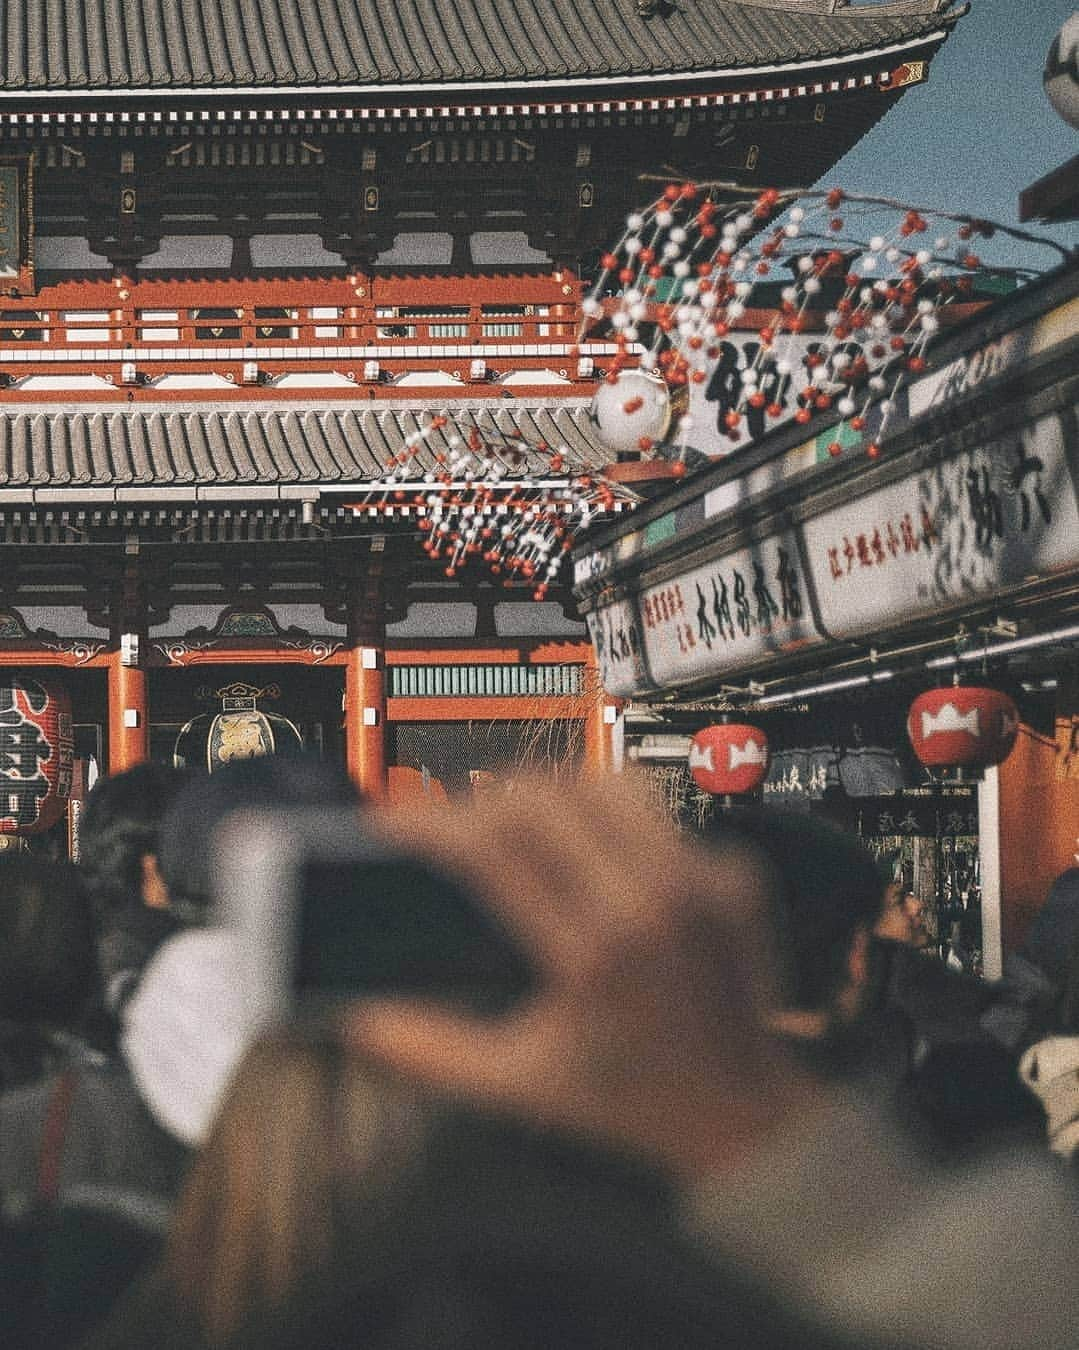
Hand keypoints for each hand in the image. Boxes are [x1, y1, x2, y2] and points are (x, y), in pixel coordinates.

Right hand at [345, 776, 798, 1180]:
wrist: (744, 1113)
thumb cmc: (633, 1102)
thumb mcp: (520, 1084)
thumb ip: (430, 1052)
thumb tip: (360, 1019)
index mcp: (594, 956)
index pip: (492, 849)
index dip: (429, 825)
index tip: (396, 822)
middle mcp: (652, 905)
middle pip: (542, 795)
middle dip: (480, 800)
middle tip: (457, 826)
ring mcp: (700, 882)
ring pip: (607, 781)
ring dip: (552, 793)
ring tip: (523, 826)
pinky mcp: (732, 874)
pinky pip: (661, 816)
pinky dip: (616, 825)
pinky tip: (599, 861)